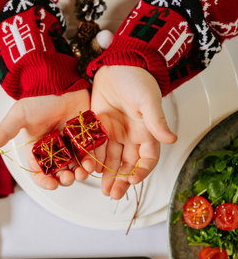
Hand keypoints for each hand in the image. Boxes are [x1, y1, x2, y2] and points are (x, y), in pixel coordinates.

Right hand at [0, 89, 93, 189]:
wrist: (59, 81)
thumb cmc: (39, 97)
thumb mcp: (19, 116)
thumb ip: (5, 131)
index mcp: (37, 147)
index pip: (39, 171)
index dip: (45, 180)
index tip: (52, 183)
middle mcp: (54, 148)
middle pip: (60, 172)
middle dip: (65, 178)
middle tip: (68, 175)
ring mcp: (70, 142)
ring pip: (77, 165)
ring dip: (80, 173)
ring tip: (83, 170)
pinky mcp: (85, 136)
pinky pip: (90, 153)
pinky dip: (91, 160)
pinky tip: (92, 161)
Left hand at [91, 66, 176, 199]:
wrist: (118, 64)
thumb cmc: (137, 79)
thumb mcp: (148, 101)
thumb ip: (156, 121)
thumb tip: (171, 139)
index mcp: (146, 132)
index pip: (147, 159)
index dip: (141, 171)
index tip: (132, 180)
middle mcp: (130, 136)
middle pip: (126, 164)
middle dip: (120, 179)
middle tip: (113, 194)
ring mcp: (113, 132)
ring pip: (110, 159)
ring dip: (106, 174)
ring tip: (101, 189)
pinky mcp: (98, 126)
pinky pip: (95, 145)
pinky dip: (92, 157)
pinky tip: (88, 168)